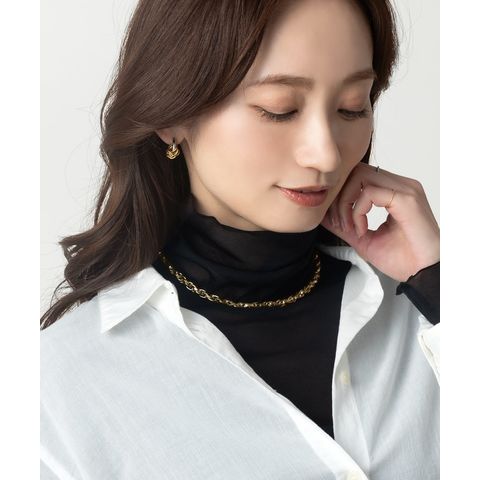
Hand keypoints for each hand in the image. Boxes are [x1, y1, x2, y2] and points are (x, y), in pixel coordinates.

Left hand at [321, 162, 439, 282]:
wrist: (425, 275)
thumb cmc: (402, 259)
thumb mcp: (363, 239)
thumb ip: (344, 225)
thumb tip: (323, 215)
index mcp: (393, 192)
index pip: (358, 176)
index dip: (340, 195)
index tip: (336, 222)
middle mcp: (400, 185)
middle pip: (356, 171)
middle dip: (340, 196)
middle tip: (339, 223)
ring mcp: (405, 189)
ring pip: (360, 176)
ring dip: (346, 203)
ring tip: (350, 227)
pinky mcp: (407, 199)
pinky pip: (370, 193)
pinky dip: (358, 211)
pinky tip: (362, 230)